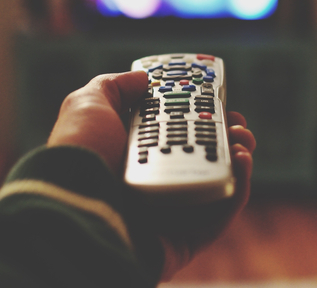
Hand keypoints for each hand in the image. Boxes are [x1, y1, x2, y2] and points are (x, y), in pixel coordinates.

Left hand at [46, 71, 255, 279]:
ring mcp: (168, 213)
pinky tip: (240, 163)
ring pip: (215, 185)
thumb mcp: (87, 104)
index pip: (172, 132)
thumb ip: (114, 86)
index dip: (197, 114)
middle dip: (225, 134)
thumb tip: (143, 77)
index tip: (217, 98)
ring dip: (238, 158)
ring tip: (242, 140)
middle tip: (236, 121)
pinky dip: (237, 190)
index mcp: (130, 155)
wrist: (74, 204)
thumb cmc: (78, 154)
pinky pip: (220, 217)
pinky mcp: (183, 239)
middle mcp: (150, 184)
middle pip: (200, 157)